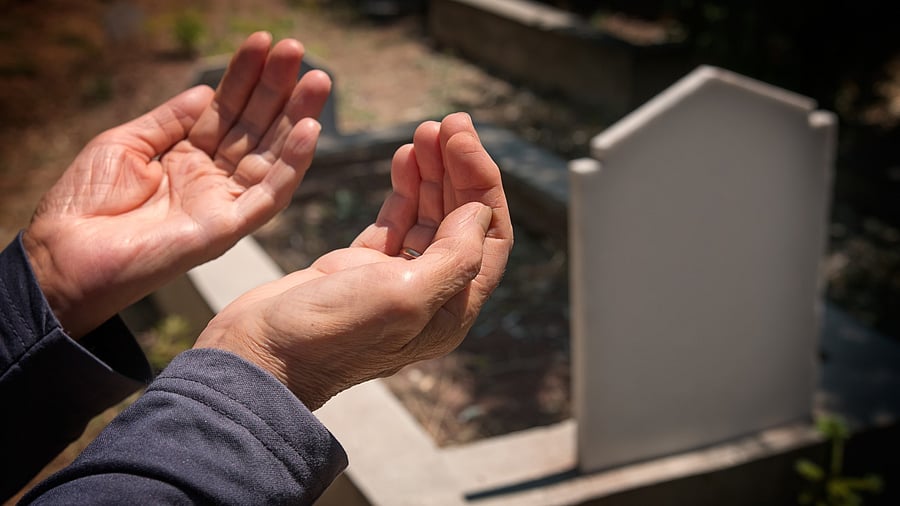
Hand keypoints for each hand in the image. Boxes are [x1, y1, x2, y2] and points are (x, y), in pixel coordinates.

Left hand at [22, 32, 331, 337]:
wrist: (65, 255)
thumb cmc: (84, 203)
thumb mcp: (125, 143)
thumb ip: (169, 120)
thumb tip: (206, 90)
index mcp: (186, 156)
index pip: (225, 109)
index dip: (244, 76)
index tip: (262, 42)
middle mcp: (211, 178)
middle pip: (254, 126)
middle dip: (277, 88)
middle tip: (298, 50)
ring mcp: (222, 202)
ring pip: (271, 155)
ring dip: (297, 117)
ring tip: (318, 80)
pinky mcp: (228, 228)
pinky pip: (269, 195)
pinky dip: (292, 165)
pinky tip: (309, 132)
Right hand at [195, 113, 513, 409]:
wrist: (258, 353)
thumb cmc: (328, 334)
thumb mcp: (402, 297)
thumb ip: (453, 257)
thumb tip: (482, 212)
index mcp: (452, 308)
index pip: (489, 235)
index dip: (482, 183)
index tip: (462, 138)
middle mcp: (430, 295)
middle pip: (461, 220)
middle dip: (458, 168)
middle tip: (448, 122)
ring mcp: (394, 280)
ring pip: (429, 216)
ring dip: (432, 172)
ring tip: (425, 131)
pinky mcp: (360, 268)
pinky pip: (396, 220)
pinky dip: (403, 188)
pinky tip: (404, 157)